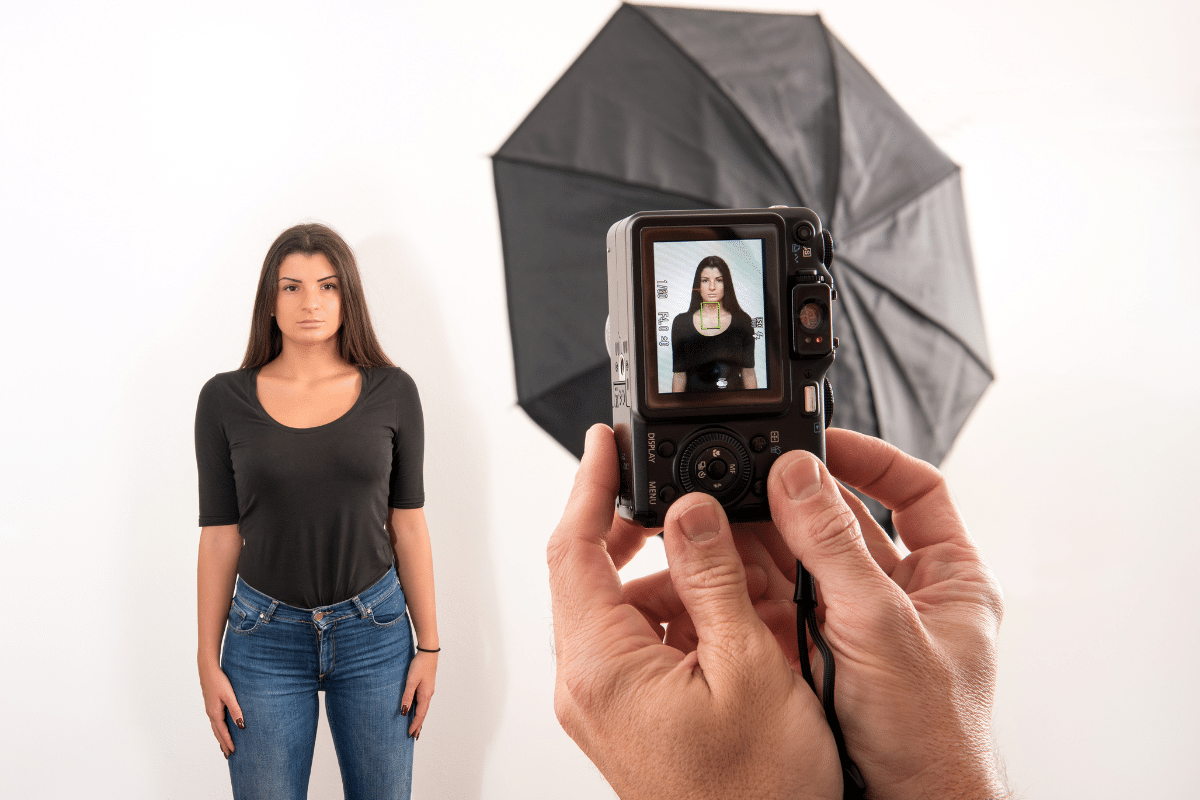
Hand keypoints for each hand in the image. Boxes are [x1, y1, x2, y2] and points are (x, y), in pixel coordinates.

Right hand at [199, 661, 242, 757]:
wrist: (208, 670)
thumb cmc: (219, 681)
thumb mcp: (229, 696)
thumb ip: (236, 710)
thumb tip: (241, 725)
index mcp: (215, 713)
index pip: (222, 732)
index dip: (228, 742)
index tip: (233, 752)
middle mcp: (211, 713)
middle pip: (217, 733)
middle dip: (223, 744)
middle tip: (229, 755)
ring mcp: (210, 709)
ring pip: (215, 728)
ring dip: (220, 738)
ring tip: (225, 747)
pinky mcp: (211, 705)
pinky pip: (215, 722)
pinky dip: (218, 730)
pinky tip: (221, 729)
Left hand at [401, 650, 436, 738]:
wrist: (429, 652)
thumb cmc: (419, 665)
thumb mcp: (411, 681)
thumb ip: (407, 696)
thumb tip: (404, 712)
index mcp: (425, 695)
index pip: (420, 715)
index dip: (415, 725)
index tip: (410, 734)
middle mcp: (428, 695)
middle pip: (423, 714)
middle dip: (419, 725)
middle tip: (414, 736)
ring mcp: (428, 690)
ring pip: (424, 708)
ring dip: (420, 718)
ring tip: (416, 727)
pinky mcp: (427, 686)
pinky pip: (423, 702)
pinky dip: (420, 710)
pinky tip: (417, 710)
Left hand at [548, 425, 840, 799]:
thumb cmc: (758, 793)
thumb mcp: (749, 669)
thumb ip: (713, 579)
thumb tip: (689, 509)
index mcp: (601, 666)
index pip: (571, 549)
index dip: (588, 484)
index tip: (605, 441)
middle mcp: (587, 683)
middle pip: (589, 572)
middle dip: (634, 526)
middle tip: (678, 492)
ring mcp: (603, 700)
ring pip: (620, 605)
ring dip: (667, 573)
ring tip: (727, 562)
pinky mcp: (626, 712)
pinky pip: (637, 640)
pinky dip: (675, 613)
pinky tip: (725, 612)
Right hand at [758, 428, 1006, 799]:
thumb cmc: (933, 737)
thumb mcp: (884, 626)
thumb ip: (836, 548)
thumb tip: (798, 475)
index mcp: (949, 578)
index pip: (915, 491)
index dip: (872, 458)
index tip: (822, 441)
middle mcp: (901, 593)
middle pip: (845, 521)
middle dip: (798, 499)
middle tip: (752, 475)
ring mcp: (855, 622)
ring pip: (802, 559)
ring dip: (765, 538)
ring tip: (724, 513)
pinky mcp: (814, 649)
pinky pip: (775, 600)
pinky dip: (746, 581)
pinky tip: (718, 563)